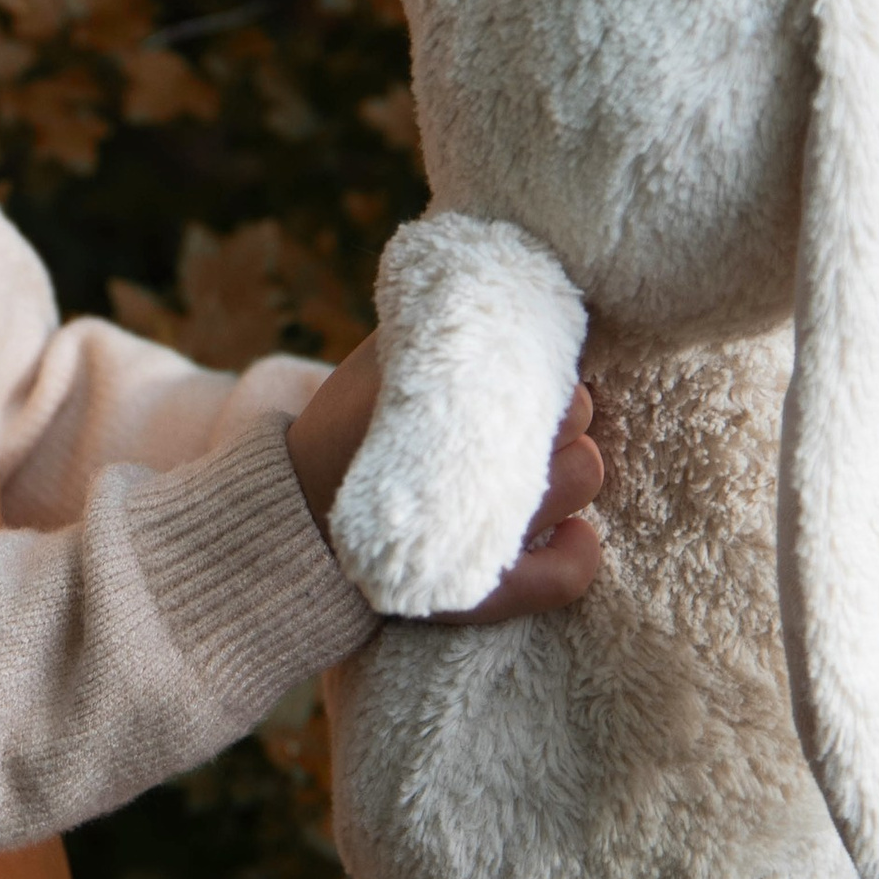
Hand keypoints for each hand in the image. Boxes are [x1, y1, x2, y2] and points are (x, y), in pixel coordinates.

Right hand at [287, 343, 603, 621]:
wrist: (297, 520)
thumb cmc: (347, 431)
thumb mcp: (379, 364)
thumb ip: (433, 330)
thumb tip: (488, 286)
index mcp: (449, 408)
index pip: (542, 369)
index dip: (543, 365)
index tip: (520, 371)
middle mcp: (477, 472)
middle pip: (574, 418)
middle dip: (559, 409)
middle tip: (526, 412)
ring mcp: (485, 538)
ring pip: (581, 480)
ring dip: (573, 465)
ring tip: (540, 463)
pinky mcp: (486, 593)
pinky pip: (567, 577)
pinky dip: (580, 554)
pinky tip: (574, 533)